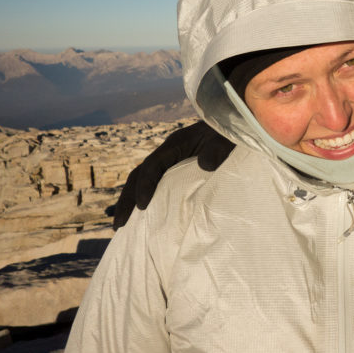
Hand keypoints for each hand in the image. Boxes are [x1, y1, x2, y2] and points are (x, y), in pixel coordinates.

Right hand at [111, 120, 234, 228]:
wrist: (234, 126)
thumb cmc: (230, 134)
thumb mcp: (226, 140)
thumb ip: (218, 149)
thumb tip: (206, 165)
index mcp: (176, 144)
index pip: (153, 165)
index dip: (145, 185)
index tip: (143, 206)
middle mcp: (169, 153)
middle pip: (139, 175)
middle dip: (126, 199)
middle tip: (119, 225)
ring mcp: (171, 162)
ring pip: (143, 182)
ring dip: (130, 202)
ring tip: (120, 226)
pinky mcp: (177, 171)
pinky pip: (156, 186)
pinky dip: (145, 200)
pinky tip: (140, 218)